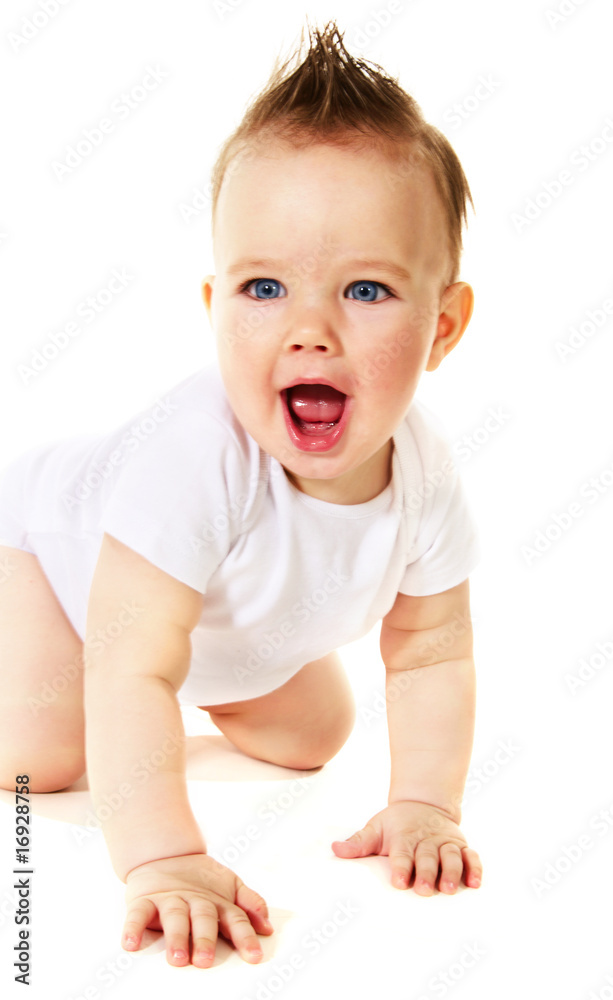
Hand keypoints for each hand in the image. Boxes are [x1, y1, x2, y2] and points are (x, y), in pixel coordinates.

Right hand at [122, 853, 272, 966]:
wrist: (164, 853)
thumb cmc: (200, 881)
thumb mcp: (229, 888)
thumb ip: (249, 904)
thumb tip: (268, 926)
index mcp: (217, 901)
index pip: (235, 918)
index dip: (245, 936)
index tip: (254, 956)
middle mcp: (195, 900)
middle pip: (203, 919)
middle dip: (205, 939)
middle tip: (206, 960)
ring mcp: (170, 899)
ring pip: (174, 918)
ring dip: (176, 937)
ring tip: (177, 957)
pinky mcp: (145, 899)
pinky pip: (137, 914)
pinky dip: (133, 928)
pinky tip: (130, 943)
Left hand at [331, 800, 481, 893]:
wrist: (423, 803)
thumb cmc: (396, 824)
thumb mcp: (375, 828)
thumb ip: (358, 842)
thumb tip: (335, 849)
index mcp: (404, 837)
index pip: (402, 853)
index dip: (401, 867)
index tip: (398, 882)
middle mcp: (426, 840)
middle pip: (427, 857)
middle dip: (427, 873)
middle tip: (425, 890)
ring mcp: (445, 842)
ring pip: (451, 857)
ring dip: (451, 872)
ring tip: (449, 889)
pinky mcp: (461, 845)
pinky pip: (471, 856)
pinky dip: (474, 868)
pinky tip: (475, 883)